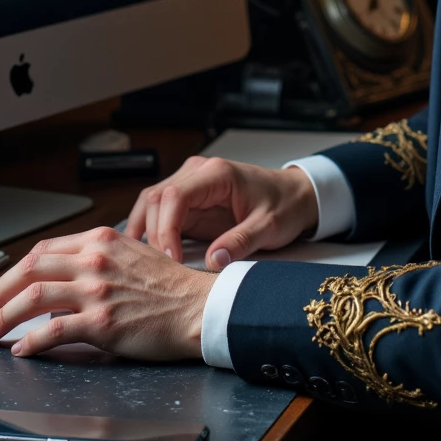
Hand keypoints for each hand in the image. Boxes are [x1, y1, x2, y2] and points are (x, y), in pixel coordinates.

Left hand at [0, 225, 210, 361]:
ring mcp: (96, 290)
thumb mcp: (132, 254)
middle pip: (28, 269)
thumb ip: (97, 258)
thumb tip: (64, 276)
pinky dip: (30, 340)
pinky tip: (21, 349)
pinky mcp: (102, 322)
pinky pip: (53, 330)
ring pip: (33, 298)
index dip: (14, 273)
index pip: (42, 251)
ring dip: (4, 318)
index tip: (1, 291)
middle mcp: (94, 259)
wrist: (199, 307)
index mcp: (99, 239)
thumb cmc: (171, 287)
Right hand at [125, 156, 317, 269]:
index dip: (166, 228)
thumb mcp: (269, 227)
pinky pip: (160, 211)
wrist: (294, 195)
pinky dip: (150, 229)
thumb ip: (241, 242)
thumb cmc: (284, 205)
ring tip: (145, 262)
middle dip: (154, 234)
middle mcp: (198, 173)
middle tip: (162, 268)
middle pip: (157, 198)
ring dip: (145, 230)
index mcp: (217, 173)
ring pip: (152, 202)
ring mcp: (191, 183)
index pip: (175, 196)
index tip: (171, 258)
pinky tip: (147, 251)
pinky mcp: (189, 199)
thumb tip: (213, 261)